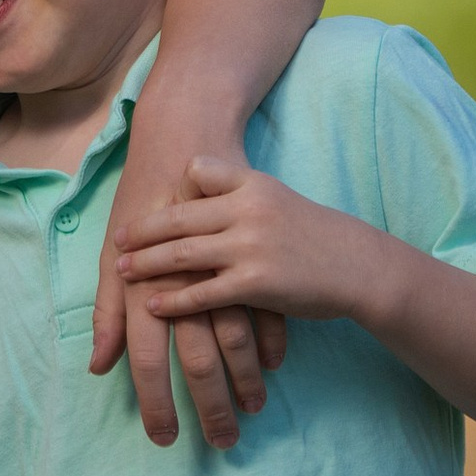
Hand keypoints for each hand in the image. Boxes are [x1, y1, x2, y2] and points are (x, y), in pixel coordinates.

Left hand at [115, 158, 382, 333]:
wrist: (357, 266)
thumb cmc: (313, 234)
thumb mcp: (275, 198)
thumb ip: (236, 192)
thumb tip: (190, 184)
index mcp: (251, 183)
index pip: (196, 171)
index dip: (167, 188)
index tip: (141, 200)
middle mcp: (247, 209)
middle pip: (178, 216)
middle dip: (142, 231)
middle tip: (117, 242)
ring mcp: (250, 245)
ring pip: (182, 254)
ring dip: (146, 264)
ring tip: (122, 272)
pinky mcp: (256, 282)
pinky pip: (202, 292)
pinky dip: (172, 299)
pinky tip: (152, 305)